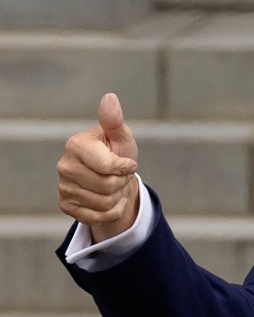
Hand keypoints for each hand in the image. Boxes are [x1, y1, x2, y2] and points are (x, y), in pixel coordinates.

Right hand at [57, 93, 139, 242]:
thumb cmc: (117, 153)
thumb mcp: (121, 137)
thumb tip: (110, 98)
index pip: (109, 167)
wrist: (113, 178)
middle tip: (120, 176)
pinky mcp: (66, 206)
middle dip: (122, 183)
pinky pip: (99, 217)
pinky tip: (111, 200)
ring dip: (118, 197)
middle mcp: (64, 165)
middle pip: (108, 187)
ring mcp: (63, 187)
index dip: (126, 168)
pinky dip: (113, 211)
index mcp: (76, 144)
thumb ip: (114, 121)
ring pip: (105, 203)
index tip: (127, 163)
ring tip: (114, 186)